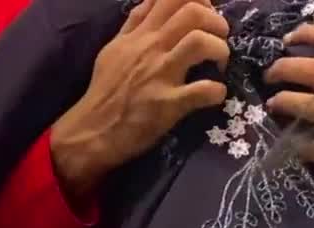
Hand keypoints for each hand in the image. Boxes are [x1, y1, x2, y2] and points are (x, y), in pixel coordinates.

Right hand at [51, 0, 229, 198]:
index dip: (198, 0)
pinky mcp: (169, 103)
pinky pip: (205, 90)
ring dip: (220, 50)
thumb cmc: (106, 90)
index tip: (206, 15)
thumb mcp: (115, 48)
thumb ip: (134, 24)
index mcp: (140, 33)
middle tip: (219, 39)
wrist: (93, 130)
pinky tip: (215, 95)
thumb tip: (151, 2)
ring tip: (219, 64)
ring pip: (200, 42)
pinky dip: (218, 91)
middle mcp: (151, 47)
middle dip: (216, 22)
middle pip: (192, 12)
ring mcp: (161, 74)